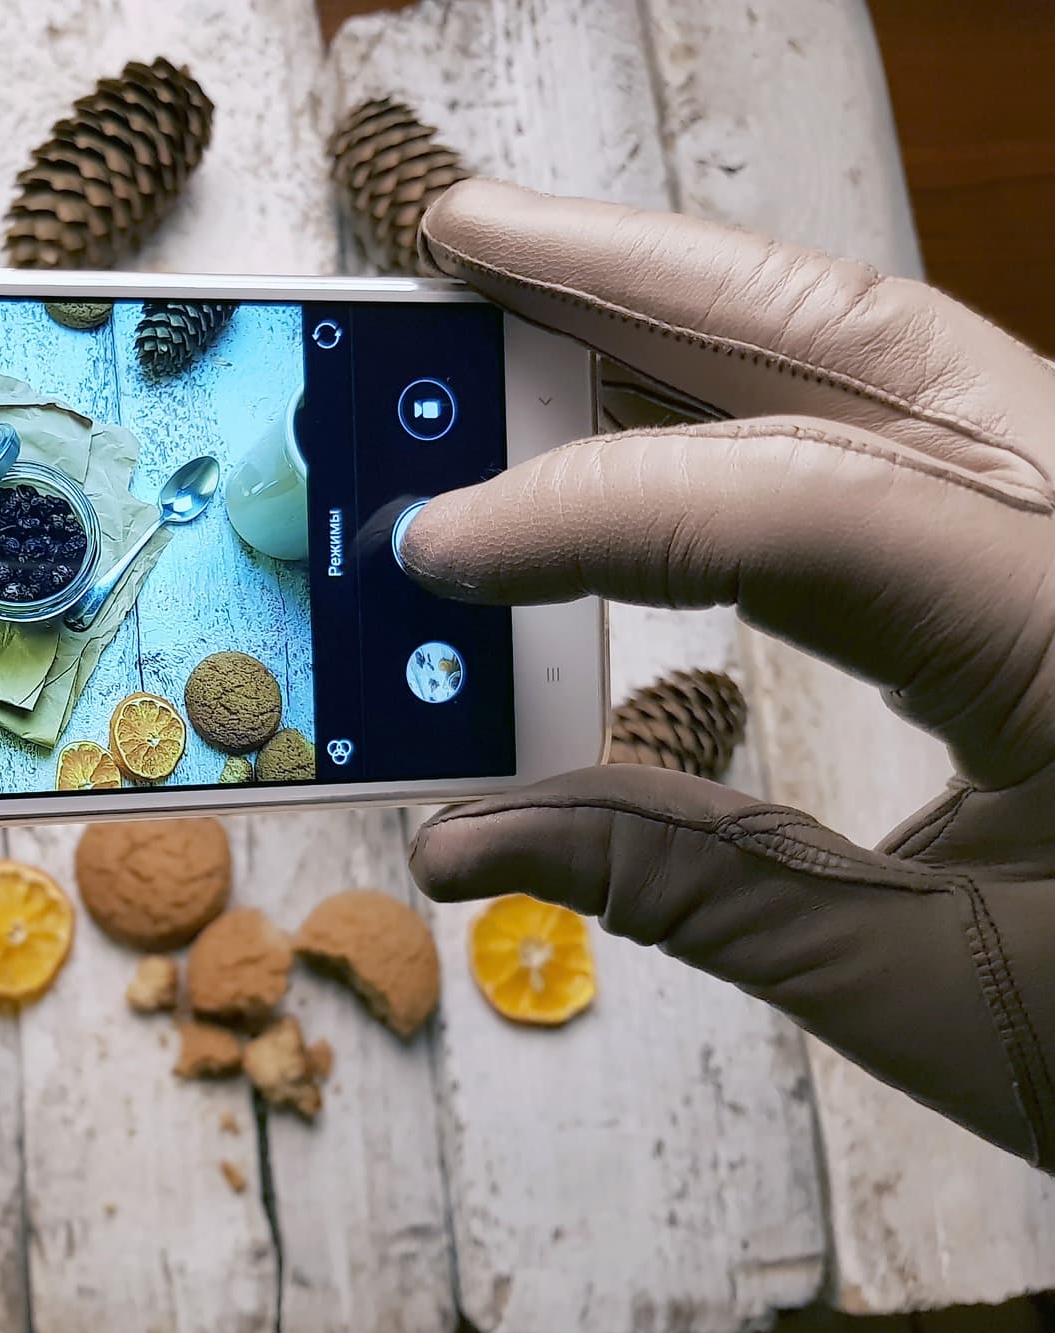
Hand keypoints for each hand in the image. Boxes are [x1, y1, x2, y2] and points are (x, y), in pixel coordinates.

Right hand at [402, 180, 1054, 1166]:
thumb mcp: (927, 988)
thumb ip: (685, 889)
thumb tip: (463, 840)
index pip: (808, 512)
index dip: (597, 514)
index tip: (437, 547)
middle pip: (847, 340)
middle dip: (630, 280)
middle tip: (458, 245)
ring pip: (870, 356)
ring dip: (676, 311)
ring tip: (509, 287)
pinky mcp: (1042, 539)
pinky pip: (883, 426)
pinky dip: (736, 393)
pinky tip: (626, 401)